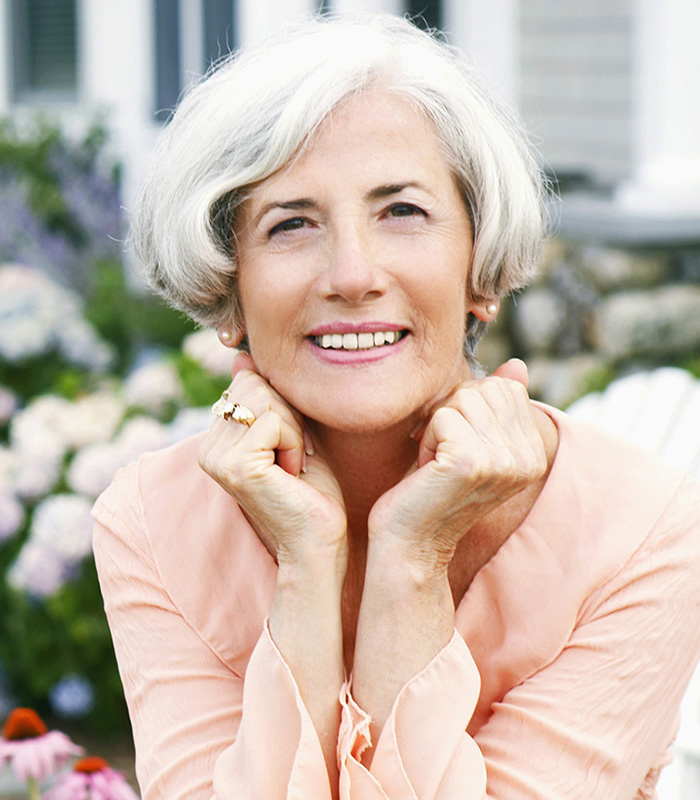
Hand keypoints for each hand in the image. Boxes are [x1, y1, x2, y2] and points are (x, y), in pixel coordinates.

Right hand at [198, 353, 346, 567]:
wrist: (319, 538)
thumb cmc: (312, 489)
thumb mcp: (289, 431)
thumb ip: (266, 398)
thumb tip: (240, 356)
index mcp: (216, 440)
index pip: (247, 382)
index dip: (282, 406)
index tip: (289, 445)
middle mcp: (208, 448)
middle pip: (254, 385)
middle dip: (289, 415)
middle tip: (294, 456)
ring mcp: (216, 458)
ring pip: (265, 399)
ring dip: (293, 429)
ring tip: (293, 464)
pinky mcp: (236, 465)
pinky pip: (274, 421)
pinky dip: (295, 441)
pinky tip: (293, 471)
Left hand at [367, 359, 547, 569]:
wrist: (410, 543)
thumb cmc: (432, 488)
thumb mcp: (472, 441)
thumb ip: (497, 406)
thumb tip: (517, 365)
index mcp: (534, 454)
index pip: (504, 388)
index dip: (468, 407)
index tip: (456, 443)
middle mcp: (528, 459)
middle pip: (483, 388)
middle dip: (452, 413)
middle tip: (443, 453)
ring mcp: (503, 461)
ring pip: (462, 398)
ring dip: (437, 426)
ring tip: (436, 462)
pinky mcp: (472, 463)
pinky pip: (443, 415)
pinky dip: (426, 437)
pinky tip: (428, 469)